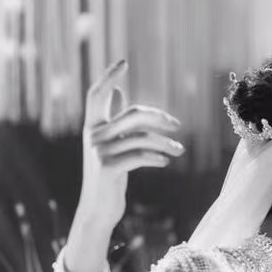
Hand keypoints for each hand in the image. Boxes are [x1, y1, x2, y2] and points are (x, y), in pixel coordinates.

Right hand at [75, 60, 183, 230]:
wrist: (98, 209)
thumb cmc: (108, 174)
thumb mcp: (110, 145)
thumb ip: (112, 119)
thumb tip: (115, 92)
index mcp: (92, 126)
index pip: (95, 95)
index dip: (107, 76)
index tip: (123, 62)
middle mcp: (93, 136)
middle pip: (133, 115)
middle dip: (158, 117)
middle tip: (176, 124)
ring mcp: (99, 152)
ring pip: (142, 137)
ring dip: (166, 143)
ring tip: (179, 150)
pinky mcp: (108, 169)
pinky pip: (139, 156)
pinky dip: (156, 157)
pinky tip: (166, 161)